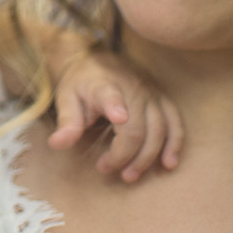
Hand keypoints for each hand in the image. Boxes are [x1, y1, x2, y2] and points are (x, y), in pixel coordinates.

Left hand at [47, 45, 183, 182]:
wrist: (94, 58)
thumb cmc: (79, 83)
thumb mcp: (66, 99)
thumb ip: (67, 122)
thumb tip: (57, 144)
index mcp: (104, 86)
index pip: (111, 97)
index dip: (116, 107)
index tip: (119, 118)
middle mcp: (132, 88)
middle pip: (137, 129)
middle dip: (124, 156)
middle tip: (106, 168)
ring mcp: (151, 92)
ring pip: (159, 130)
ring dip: (147, 157)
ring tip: (130, 175)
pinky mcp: (162, 97)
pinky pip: (175, 122)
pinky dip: (174, 143)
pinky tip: (168, 163)